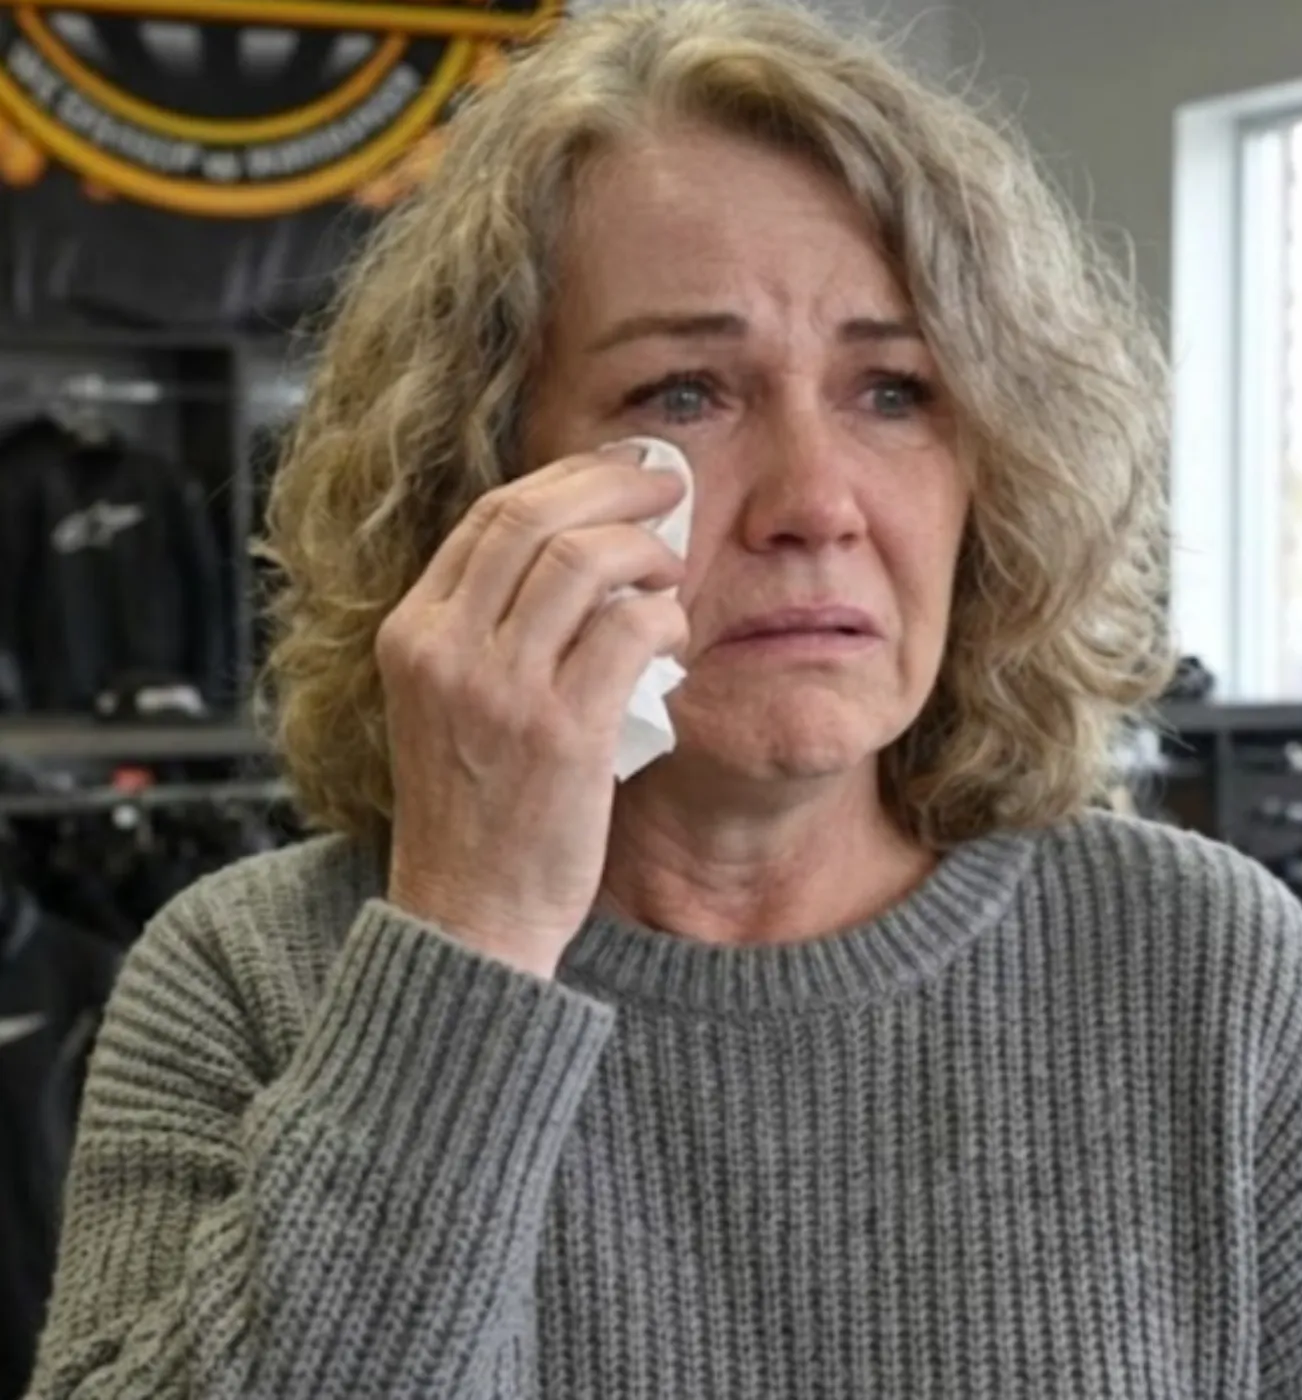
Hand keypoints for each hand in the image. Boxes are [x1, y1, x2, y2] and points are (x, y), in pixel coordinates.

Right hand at [376, 447, 688, 977]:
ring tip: (670, 574)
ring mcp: (501, 690)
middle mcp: (446, 650)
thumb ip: (489, 628)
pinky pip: (628, 631)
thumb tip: (577, 551)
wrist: (469, 913)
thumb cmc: (472, 810)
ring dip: (646, 551)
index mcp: (411, 634)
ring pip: (585, 561)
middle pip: (535, 517)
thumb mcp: (446, 702)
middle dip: (614, 486)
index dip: (567, 478)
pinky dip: (664, 617)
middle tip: (666, 487)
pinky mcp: (562, 733)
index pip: (490, 515)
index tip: (615, 472)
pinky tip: (673, 633)